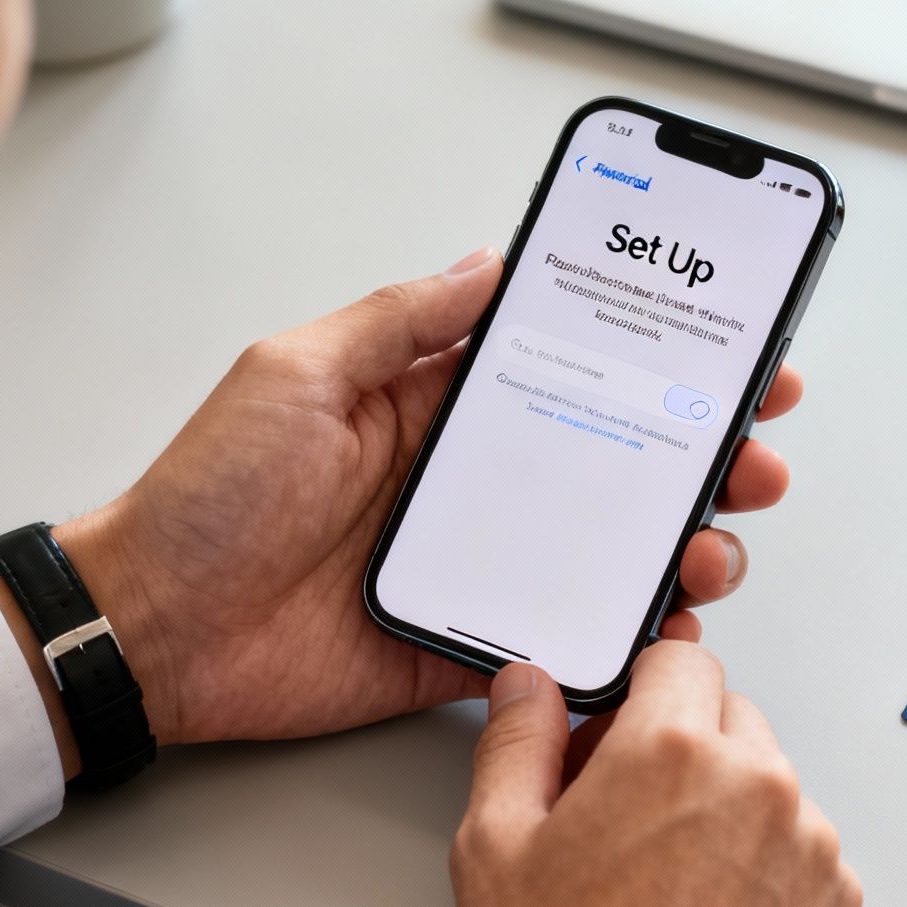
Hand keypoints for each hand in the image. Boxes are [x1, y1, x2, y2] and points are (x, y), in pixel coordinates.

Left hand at [0, 248, 802, 758]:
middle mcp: (466, 484)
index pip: (570, 371)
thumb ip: (399, 323)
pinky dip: (620, 641)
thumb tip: (486, 262)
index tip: (731, 357)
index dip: (655, 362)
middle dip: (698, 460)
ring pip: (605, 554)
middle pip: (614, 464)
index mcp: (434, 408)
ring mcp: (473, 566)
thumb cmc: (206, 498)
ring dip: (676, 550)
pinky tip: (660, 631)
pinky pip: (561, 641)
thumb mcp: (297, 373)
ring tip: (709, 552)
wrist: (153, 630)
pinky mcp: (463, 644)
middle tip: (752, 461)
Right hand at [452, 644, 862, 906]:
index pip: (682, 656)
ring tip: (666, 883)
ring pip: (768, 784)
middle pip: (729, 717)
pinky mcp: (837, 902)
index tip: (622, 729)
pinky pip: (803, 849)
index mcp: (672, 749)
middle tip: (629, 816)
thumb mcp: (494, 847)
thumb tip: (529, 687)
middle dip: (683, 747)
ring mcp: (809, 845)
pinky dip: (765, 867)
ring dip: (726, 808)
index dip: (641, 691)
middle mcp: (757, 784)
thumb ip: (517, 740)